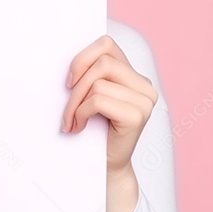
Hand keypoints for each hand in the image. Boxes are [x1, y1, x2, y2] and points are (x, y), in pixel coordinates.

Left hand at [61, 34, 158, 176]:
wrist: (105, 167)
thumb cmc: (95, 131)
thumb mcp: (91, 95)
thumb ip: (90, 74)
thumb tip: (67, 59)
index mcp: (133, 75)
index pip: (106, 44)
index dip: (82, 58)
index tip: (69, 81)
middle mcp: (144, 85)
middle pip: (102, 62)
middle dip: (76, 84)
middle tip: (67, 108)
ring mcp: (145, 100)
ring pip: (98, 82)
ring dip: (75, 102)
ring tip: (71, 120)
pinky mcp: (138, 115)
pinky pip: (98, 100)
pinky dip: (81, 113)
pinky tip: (78, 127)